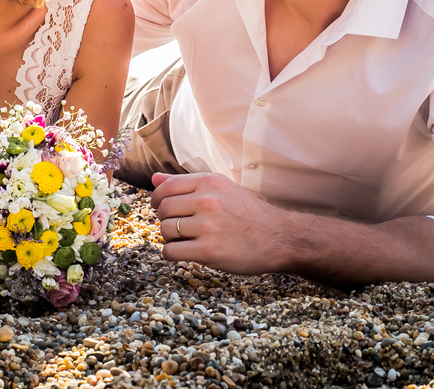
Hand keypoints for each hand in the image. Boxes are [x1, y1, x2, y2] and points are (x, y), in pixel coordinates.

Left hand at [149, 172, 291, 273]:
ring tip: (185, 240)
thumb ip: (187, 183)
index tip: (161, 208)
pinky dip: (171, 254)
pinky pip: (171, 251)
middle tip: (177, 226)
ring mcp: (208, 226)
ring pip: (165, 230)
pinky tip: (184, 252)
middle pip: (163, 209)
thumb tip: (154, 178)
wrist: (279, 237)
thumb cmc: (248, 213)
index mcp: (210, 182)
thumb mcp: (222, 189)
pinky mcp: (209, 250)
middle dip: (164, 219)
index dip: (157, 199)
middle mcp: (208, 200)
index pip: (166, 187)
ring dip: (170, 238)